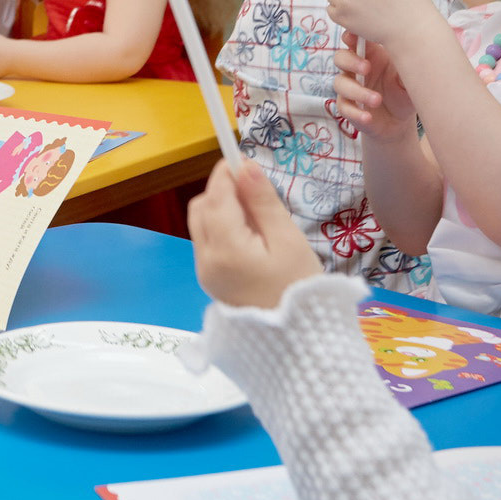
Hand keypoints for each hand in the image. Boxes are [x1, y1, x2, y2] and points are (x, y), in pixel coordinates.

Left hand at [188, 160, 323, 309]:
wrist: (298, 340)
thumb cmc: (300, 287)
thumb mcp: (288, 240)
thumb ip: (262, 201)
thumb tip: (244, 165)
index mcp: (225, 248)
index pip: (215, 196)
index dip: (226, 173)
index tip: (242, 159)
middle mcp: (205, 258)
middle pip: (201, 207)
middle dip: (222, 192)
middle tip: (257, 196)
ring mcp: (203, 271)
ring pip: (200, 223)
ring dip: (221, 210)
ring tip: (258, 221)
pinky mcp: (209, 279)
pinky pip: (206, 242)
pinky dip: (222, 230)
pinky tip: (251, 240)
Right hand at [333, 37, 418, 142]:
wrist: (400, 122)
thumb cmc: (404, 92)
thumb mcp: (410, 79)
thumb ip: (406, 67)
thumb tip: (409, 56)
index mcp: (371, 55)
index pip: (354, 40)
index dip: (351, 36)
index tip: (355, 37)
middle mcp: (356, 69)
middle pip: (340, 57)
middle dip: (351, 61)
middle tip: (367, 69)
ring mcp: (350, 88)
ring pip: (340, 83)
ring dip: (357, 91)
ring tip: (377, 100)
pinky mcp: (348, 107)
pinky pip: (343, 108)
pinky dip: (355, 112)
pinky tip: (368, 116)